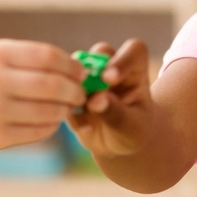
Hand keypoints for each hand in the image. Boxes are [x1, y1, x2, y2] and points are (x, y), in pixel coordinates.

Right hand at [0, 40, 86, 155]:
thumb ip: (26, 59)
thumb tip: (74, 67)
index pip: (49, 57)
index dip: (71, 65)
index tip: (80, 72)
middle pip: (54, 85)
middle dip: (75, 90)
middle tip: (81, 93)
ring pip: (50, 111)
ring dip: (65, 109)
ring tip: (66, 106)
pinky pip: (39, 131)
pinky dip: (51, 125)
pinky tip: (49, 119)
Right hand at [66, 39, 156, 156]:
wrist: (115, 145)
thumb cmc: (132, 131)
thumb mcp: (131, 128)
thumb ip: (116, 113)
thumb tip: (96, 100)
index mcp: (135, 70)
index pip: (134, 51)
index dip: (122, 59)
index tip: (110, 79)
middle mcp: (111, 67)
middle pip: (101, 52)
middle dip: (93, 69)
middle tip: (89, 92)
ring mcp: (90, 75)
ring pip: (77, 66)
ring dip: (75, 86)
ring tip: (84, 111)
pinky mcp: (71, 88)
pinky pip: (61, 89)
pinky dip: (67, 106)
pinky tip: (83, 126)